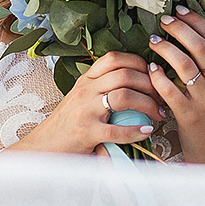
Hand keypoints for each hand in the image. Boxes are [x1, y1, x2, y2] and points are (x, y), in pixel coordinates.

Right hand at [15, 49, 163, 155]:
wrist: (42, 147)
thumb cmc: (67, 124)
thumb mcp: (82, 98)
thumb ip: (103, 88)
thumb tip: (137, 83)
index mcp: (86, 80)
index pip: (114, 58)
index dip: (139, 63)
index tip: (152, 75)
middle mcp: (85, 90)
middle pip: (125, 75)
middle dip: (151, 85)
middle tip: (162, 98)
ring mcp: (85, 110)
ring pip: (124, 97)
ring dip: (148, 105)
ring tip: (158, 114)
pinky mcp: (86, 132)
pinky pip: (117, 130)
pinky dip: (136, 131)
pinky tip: (146, 131)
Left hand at [147, 7, 204, 166]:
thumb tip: (195, 44)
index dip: (197, 21)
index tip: (181, 11)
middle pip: (200, 46)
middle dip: (179, 28)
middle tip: (164, 20)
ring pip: (184, 64)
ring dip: (166, 48)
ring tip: (153, 41)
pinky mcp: (190, 116)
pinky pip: (170, 90)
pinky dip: (158, 76)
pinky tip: (150, 69)